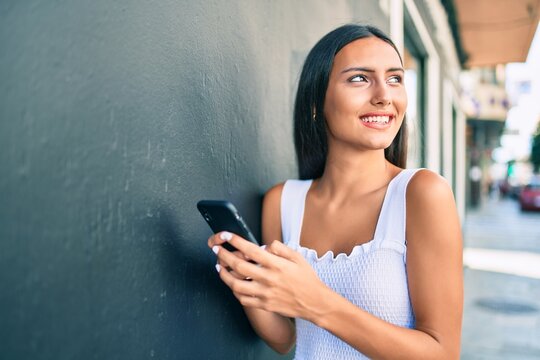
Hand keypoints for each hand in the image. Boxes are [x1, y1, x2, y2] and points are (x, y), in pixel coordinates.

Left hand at [208, 231, 326, 320]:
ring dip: (224, 275)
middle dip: (224, 255)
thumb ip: (280, 248)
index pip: (251, 250)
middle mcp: (268, 278)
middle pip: (239, 266)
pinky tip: (232, 284)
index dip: (236, 241)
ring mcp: (265, 293)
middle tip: (217, 249)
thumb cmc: (306, 279)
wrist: (314, 302)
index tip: (226, 236)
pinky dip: (234, 291)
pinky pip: (243, 299)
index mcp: (276, 264)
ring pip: (236, 284)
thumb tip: (265, 245)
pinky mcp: (264, 305)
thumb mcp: (297, 257)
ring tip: (219, 267)